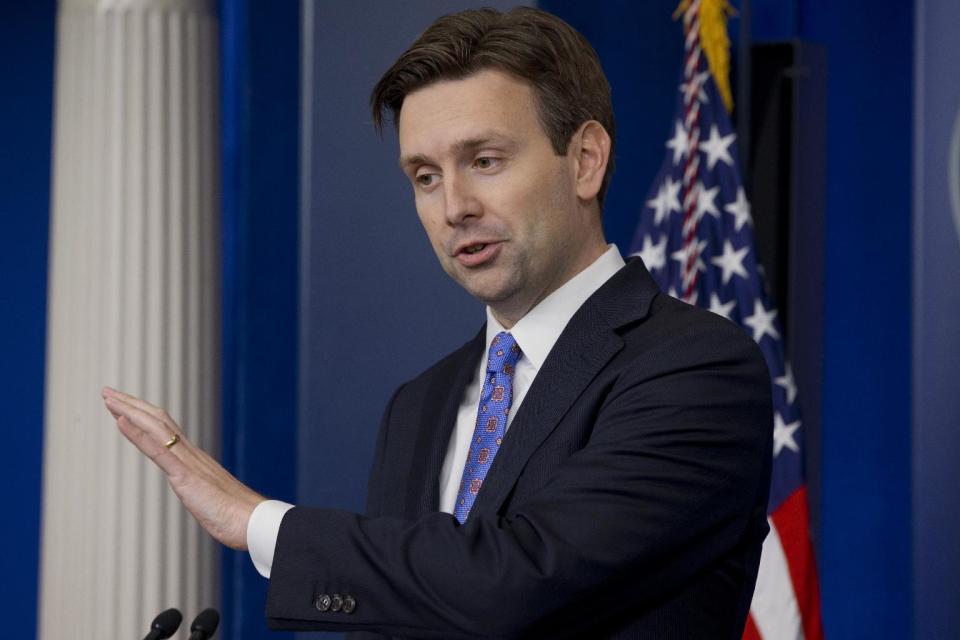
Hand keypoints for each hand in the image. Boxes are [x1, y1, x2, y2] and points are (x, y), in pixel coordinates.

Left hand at [101, 386, 263, 549]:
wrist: (252, 521)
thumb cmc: (236, 516)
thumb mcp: (213, 501)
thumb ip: (203, 493)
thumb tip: (202, 495)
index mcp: (195, 459)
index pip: (166, 429)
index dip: (144, 415)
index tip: (125, 405)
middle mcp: (191, 454)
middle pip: (158, 420)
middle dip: (132, 405)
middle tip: (108, 392)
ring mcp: (188, 462)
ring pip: (155, 427)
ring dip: (129, 411)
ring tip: (109, 399)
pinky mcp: (185, 474)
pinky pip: (157, 449)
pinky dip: (137, 433)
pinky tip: (120, 420)